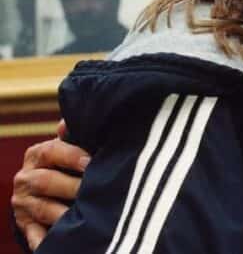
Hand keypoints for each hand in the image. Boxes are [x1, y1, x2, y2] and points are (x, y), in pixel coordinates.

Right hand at [12, 123, 88, 250]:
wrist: (47, 188)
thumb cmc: (69, 161)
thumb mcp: (68, 146)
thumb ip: (73, 134)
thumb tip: (66, 124)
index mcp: (37, 155)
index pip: (51, 151)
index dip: (72, 156)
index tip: (91, 162)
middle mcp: (26, 178)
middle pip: (46, 182)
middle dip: (72, 186)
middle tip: (95, 190)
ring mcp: (24, 203)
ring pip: (44, 209)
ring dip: (64, 213)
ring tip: (86, 214)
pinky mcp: (26, 225)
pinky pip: (35, 235)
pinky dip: (45, 241)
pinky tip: (59, 241)